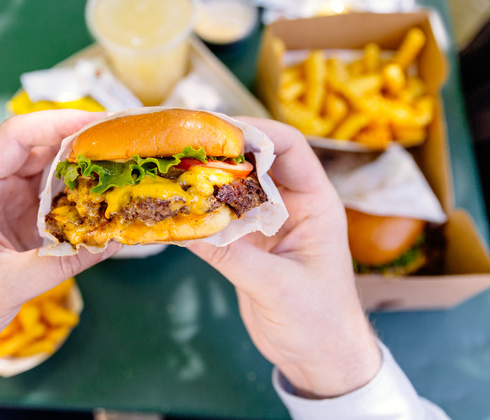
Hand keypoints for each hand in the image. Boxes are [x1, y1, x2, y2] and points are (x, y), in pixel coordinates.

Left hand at [0, 110, 118, 380]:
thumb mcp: (9, 283)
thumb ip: (62, 261)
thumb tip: (114, 241)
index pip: (16, 136)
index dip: (58, 122)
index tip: (100, 122)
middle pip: (38, 146)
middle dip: (80, 140)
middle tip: (124, 141)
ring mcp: (4, 200)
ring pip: (49, 169)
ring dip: (83, 168)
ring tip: (123, 165)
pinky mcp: (18, 219)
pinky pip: (53, 197)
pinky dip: (79, 196)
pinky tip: (106, 198)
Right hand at [188, 117, 380, 398]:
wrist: (321, 361)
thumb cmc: (320, 323)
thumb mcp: (278, 288)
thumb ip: (233, 257)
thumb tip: (184, 229)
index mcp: (316, 204)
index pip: (290, 148)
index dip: (256, 131)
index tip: (216, 129)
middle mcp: (292, 207)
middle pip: (256, 161)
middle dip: (221, 149)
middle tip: (180, 144)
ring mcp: (268, 225)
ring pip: (235, 188)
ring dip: (206, 179)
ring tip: (169, 168)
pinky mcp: (249, 246)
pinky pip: (221, 219)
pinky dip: (199, 212)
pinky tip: (173, 208)